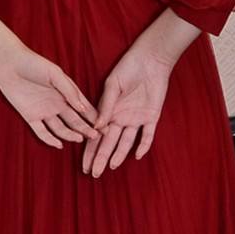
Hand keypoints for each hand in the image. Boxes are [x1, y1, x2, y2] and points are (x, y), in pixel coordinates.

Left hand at [0, 42, 102, 149]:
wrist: (9, 63)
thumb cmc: (34, 64)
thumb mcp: (55, 74)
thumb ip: (69, 91)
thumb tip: (82, 108)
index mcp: (66, 93)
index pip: (84, 108)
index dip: (94, 117)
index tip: (105, 125)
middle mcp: (58, 104)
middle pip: (75, 121)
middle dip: (86, 129)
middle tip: (96, 137)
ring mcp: (44, 111)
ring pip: (61, 128)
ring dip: (71, 135)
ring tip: (80, 140)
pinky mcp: (30, 116)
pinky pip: (41, 132)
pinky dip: (50, 139)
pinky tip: (59, 144)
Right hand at [82, 43, 175, 175]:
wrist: (150, 59)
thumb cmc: (128, 68)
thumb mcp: (113, 85)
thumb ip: (106, 106)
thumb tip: (96, 127)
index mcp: (108, 111)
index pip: (96, 135)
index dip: (89, 150)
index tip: (83, 164)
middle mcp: (120, 118)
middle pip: (108, 143)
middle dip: (100, 158)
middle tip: (93, 173)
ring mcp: (136, 119)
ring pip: (126, 142)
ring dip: (118, 155)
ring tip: (110, 167)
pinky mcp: (151, 117)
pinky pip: (147, 135)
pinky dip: (143, 145)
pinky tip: (137, 156)